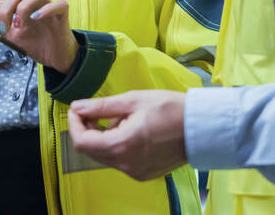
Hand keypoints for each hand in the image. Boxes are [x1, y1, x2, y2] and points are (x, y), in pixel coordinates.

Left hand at [0, 0, 77, 72]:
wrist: (54, 57)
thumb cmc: (34, 41)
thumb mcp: (9, 34)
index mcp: (20, 4)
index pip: (1, 1)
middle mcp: (33, 2)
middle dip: (6, 8)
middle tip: (4, 27)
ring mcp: (49, 6)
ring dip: (24, 7)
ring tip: (19, 25)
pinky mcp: (63, 14)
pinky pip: (59, 4)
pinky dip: (48, 8)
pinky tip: (37, 18)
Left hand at [67, 90, 186, 180]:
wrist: (200, 128)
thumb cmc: (170, 109)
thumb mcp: (133, 100)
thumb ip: (101, 106)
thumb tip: (77, 106)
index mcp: (122, 145)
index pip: (81, 142)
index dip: (74, 124)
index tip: (78, 109)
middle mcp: (126, 164)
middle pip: (91, 151)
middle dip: (88, 130)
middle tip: (96, 111)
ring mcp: (135, 172)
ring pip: (105, 156)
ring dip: (104, 137)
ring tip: (123, 118)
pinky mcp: (143, 174)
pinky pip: (119, 161)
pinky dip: (117, 145)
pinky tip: (132, 130)